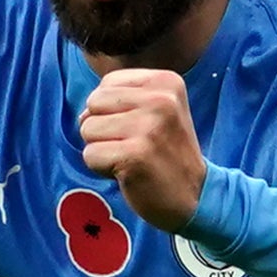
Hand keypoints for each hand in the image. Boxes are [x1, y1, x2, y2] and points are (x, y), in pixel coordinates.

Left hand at [76, 68, 207, 231]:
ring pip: (87, 129)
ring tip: (131, 157)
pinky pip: (90, 155)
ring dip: (102, 149)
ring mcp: (149, 127)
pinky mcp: (135, 155)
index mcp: (166, 81)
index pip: (107, 83)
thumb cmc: (165, 152)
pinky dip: (101, 168)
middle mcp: (161, 99)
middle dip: (103, 128)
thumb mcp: (155, 111)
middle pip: (93, 103)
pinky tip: (127, 172)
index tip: (140, 128)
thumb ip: (117, 101)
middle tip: (134, 145)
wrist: (194, 195)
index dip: (112, 109)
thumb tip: (82, 115)